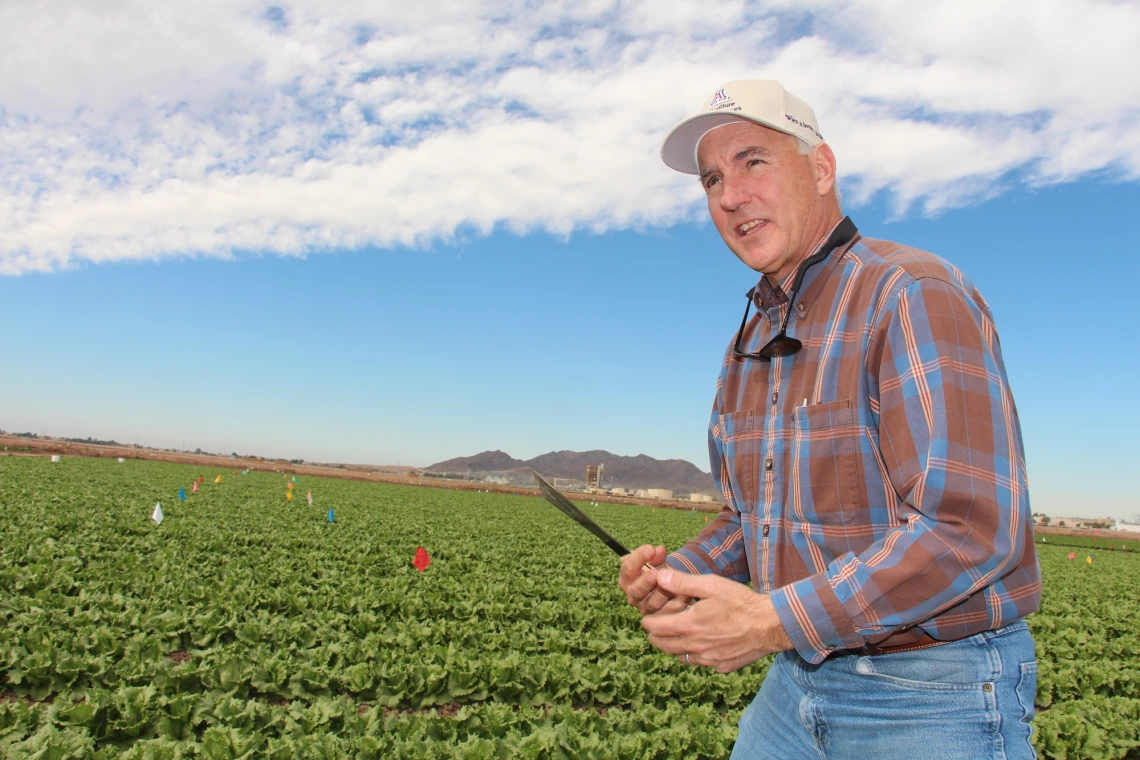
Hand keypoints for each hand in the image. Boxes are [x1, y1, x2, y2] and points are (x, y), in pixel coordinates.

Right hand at [618, 545, 692, 614]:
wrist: (669, 587)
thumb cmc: (659, 571)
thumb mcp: (657, 561)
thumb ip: (657, 556)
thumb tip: (660, 550)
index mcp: (628, 578)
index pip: (628, 568)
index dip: (638, 558)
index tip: (650, 549)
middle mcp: (633, 595)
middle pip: (636, 590)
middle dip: (646, 582)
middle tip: (655, 574)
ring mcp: (645, 607)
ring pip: (652, 603)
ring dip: (664, 593)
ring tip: (675, 585)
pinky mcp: (658, 618)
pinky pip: (667, 614)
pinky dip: (676, 603)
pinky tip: (686, 594)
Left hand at [641, 568, 792, 673]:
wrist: (770, 625)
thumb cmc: (741, 602)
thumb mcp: (711, 585)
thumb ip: (682, 583)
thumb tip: (659, 577)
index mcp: (688, 626)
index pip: (654, 628)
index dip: (648, 621)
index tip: (650, 616)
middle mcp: (695, 647)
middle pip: (662, 646)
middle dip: (656, 635)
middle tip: (660, 626)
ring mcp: (708, 659)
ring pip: (680, 657)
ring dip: (675, 646)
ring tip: (680, 633)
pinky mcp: (721, 666)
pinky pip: (700, 663)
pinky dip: (696, 654)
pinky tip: (703, 642)